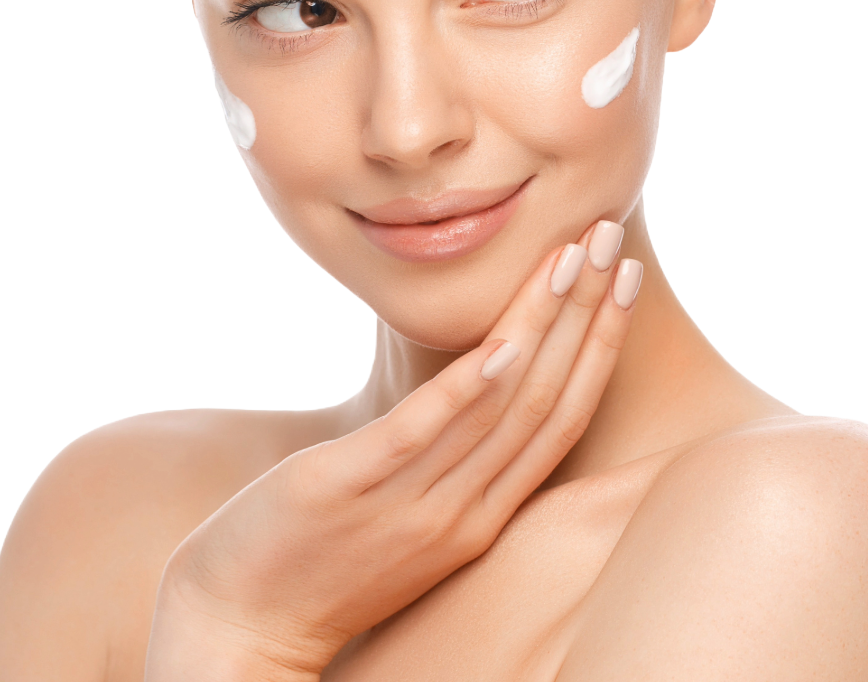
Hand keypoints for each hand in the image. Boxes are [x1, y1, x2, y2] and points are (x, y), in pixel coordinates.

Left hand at [145, 222, 642, 681]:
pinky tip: (501, 342)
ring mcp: (411, 502)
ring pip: (499, 407)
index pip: (563, 416)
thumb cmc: (329, 558)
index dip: (600, 343)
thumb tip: (479, 380)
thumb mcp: (413, 510)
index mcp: (483, 513)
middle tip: (612, 238)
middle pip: (546, 399)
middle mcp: (463, 510)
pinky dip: (467, 388)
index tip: (623, 275)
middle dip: (587, 314)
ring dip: (542, 325)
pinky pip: (421, 434)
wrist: (244, 630)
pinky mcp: (348, 488)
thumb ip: (454, 455)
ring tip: (572, 257)